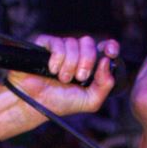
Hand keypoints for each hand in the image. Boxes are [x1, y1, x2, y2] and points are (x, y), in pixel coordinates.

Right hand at [0, 35, 119, 139]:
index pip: (103, 47)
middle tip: (79, 77)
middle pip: (88, 43)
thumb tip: (106, 61)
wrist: (35, 104)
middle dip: (86, 61)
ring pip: (73, 43)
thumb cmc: (60, 103)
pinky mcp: (45, 44)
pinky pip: (57, 43)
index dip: (110, 46)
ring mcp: (60, 48)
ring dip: (69, 65)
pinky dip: (57, 59)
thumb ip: (105, 85)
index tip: (111, 52)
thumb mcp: (90, 101)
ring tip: (61, 79)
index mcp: (88, 64)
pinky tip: (52, 70)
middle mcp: (76, 54)